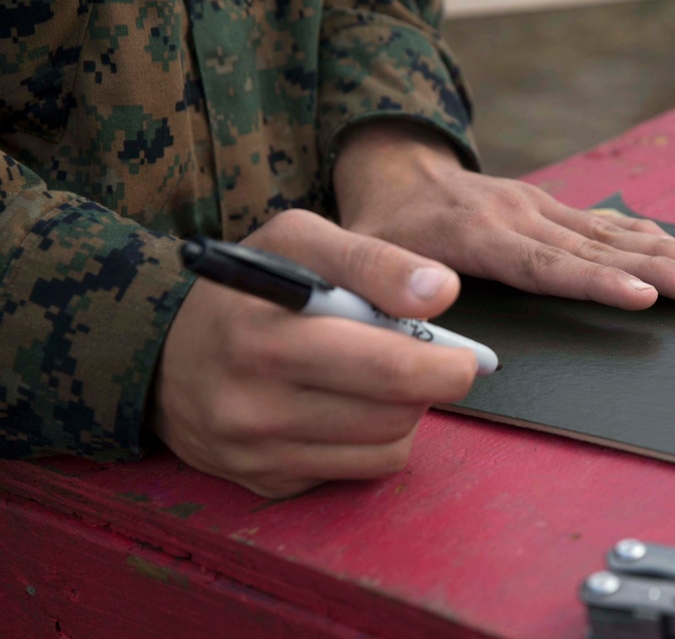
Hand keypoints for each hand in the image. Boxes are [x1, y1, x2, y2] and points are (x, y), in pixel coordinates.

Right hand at [152, 210, 477, 497]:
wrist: (159, 352)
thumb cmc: (242, 287)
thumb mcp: (295, 240)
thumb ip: (371, 258)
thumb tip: (442, 292)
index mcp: (266, 336)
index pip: (387, 369)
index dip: (444, 365)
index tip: (466, 357)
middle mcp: (255, 406)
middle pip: (394, 415)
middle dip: (430, 387)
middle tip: (438, 364)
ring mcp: (258, 453)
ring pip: (384, 450)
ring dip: (406, 413)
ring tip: (387, 379)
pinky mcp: (265, 482)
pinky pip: (356, 473)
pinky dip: (372, 441)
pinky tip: (351, 407)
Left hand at [333, 122, 674, 310]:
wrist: (395, 176)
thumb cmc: (381, 230)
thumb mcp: (364, 259)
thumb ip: (392, 285)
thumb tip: (435, 307)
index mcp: (476, 236)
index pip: (545, 265)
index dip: (595, 283)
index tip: (643, 297)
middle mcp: (515, 215)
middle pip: (592, 249)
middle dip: (653, 269)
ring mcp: (534, 205)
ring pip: (606, 231)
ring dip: (660, 251)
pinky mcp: (544, 203)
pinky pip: (600, 221)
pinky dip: (642, 235)